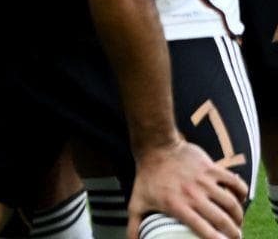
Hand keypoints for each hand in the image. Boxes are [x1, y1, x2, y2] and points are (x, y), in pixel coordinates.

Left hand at [128, 141, 245, 238]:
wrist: (155, 147)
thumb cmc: (146, 178)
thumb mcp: (136, 203)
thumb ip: (134, 225)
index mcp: (176, 205)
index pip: (204, 230)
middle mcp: (192, 194)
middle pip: (222, 220)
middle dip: (234, 233)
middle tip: (235, 237)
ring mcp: (204, 181)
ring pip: (231, 203)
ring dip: (239, 216)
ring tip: (237, 222)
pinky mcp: (211, 168)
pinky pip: (234, 182)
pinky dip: (242, 192)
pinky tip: (240, 199)